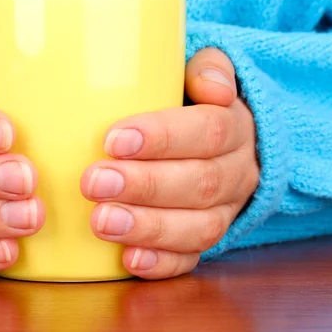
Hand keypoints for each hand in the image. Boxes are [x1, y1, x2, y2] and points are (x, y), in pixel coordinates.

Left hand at [81, 48, 258, 279]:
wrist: (227, 143)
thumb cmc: (195, 103)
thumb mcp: (206, 73)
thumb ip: (209, 68)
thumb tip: (213, 86)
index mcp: (235, 127)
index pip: (208, 132)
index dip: (163, 138)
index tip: (113, 140)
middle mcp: (237, 172)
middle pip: (200, 184)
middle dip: (144, 186)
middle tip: (94, 182)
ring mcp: (226, 210)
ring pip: (199, 228)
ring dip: (149, 227)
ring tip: (102, 222)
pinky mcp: (207, 238)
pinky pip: (193, 259)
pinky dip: (162, 263)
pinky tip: (128, 259)